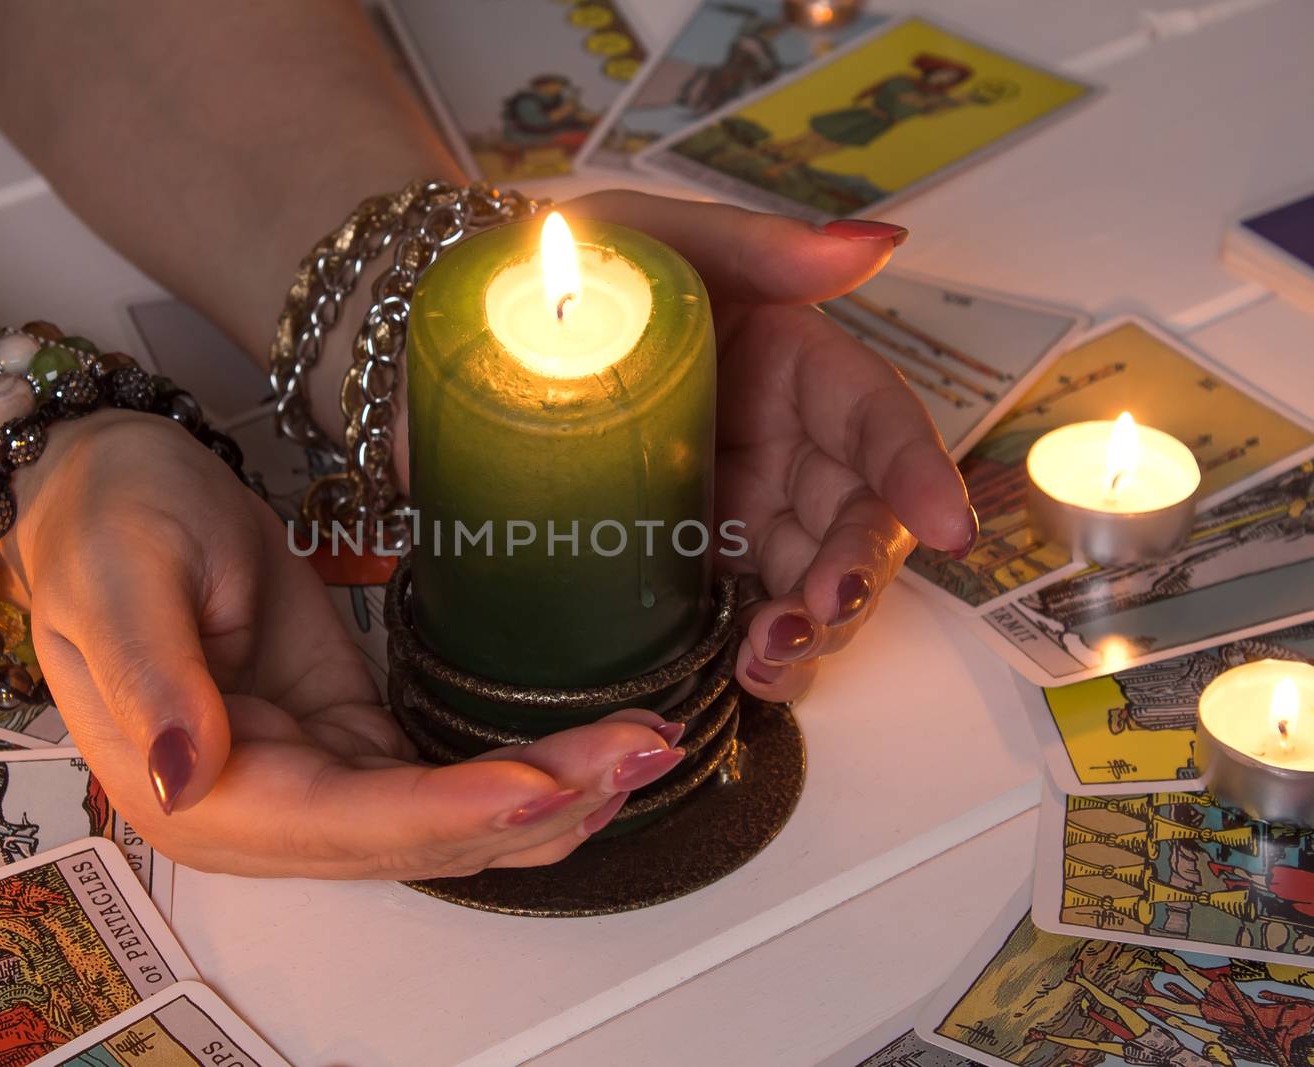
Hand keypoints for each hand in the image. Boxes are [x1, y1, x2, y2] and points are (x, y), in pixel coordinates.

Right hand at [11, 411, 684, 876]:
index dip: (450, 811)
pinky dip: (521, 778)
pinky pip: (445, 785)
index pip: (342, 822)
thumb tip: (184, 776)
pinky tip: (587, 758)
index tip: (545, 781)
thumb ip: (150, 680)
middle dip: (539, 805)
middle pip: (417, 838)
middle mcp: (257, 812)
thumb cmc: (103, 518)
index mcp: (193, 790)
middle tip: (641, 749)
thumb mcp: (117, 574)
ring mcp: (309, 783)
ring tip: (645, 750)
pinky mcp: (346, 743)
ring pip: (447, 824)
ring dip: (550, 799)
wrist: (111, 485)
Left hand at [565, 193, 977, 703]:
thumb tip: (872, 245)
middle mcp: (781, 445)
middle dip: (857, 575)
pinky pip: (739, 617)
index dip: (918, 473)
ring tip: (769, 658)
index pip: (877, 421)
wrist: (463, 342)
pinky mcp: (683, 564)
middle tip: (822, 608)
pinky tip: (741, 673)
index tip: (947, 527)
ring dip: (809, 630)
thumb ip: (754, 245)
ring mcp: (736, 511)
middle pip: (856, 520)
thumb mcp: (646, 236)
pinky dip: (753, 652)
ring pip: (809, 583)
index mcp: (792, 364)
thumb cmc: (569, 275)